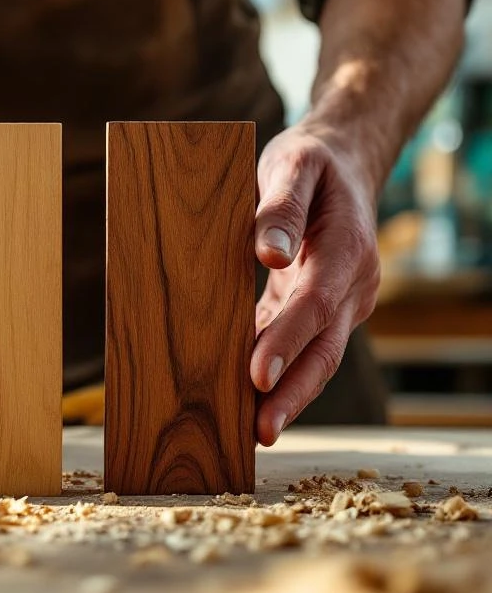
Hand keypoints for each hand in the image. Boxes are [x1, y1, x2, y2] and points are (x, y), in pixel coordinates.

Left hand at [250, 125, 380, 445]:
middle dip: (292, 394)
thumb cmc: (312, 162)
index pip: (315, 306)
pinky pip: (299, 346)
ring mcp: (339, 301)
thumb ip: (281, 205)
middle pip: (324, 350)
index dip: (287, 342)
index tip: (257, 376)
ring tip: (248, 431)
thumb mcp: (295, 164)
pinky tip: (242, 397)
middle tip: (260, 432)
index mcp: (346, 250)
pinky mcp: (318, 306)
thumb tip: (270, 255)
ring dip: (285, 395)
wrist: (344, 161)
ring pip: (315, 357)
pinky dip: (276, 371)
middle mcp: (351, 285)